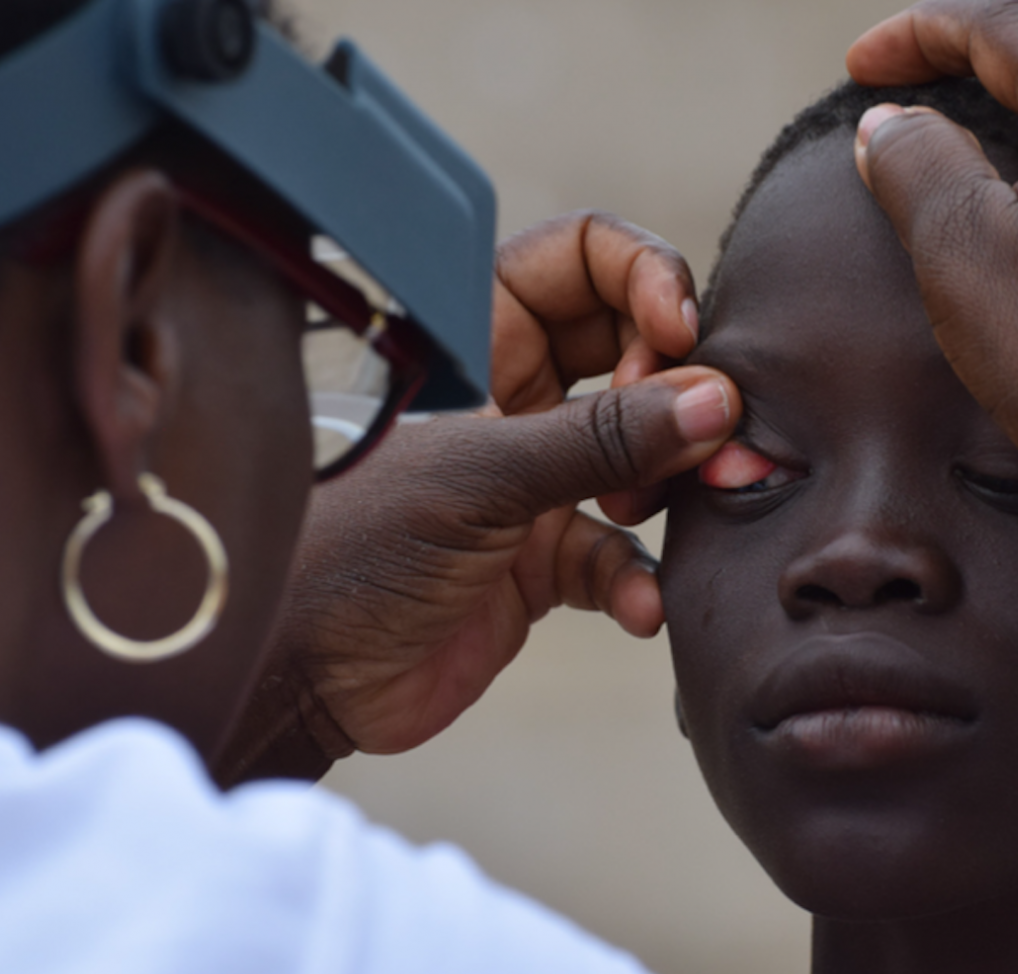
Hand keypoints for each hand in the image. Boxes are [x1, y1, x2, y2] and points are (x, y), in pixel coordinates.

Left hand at [219, 213, 737, 777]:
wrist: (303, 673)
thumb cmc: (355, 547)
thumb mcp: (481, 477)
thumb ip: (601, 440)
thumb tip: (715, 402)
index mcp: (476, 336)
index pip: (583, 257)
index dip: (644, 277)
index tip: (677, 334)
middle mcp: (511, 395)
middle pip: (633, 349)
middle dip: (680, 384)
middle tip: (702, 427)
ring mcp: (532, 478)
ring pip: (642, 451)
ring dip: (671, 479)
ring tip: (665, 506)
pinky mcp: (543, 561)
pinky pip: (621, 552)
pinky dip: (638, 578)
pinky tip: (640, 605)